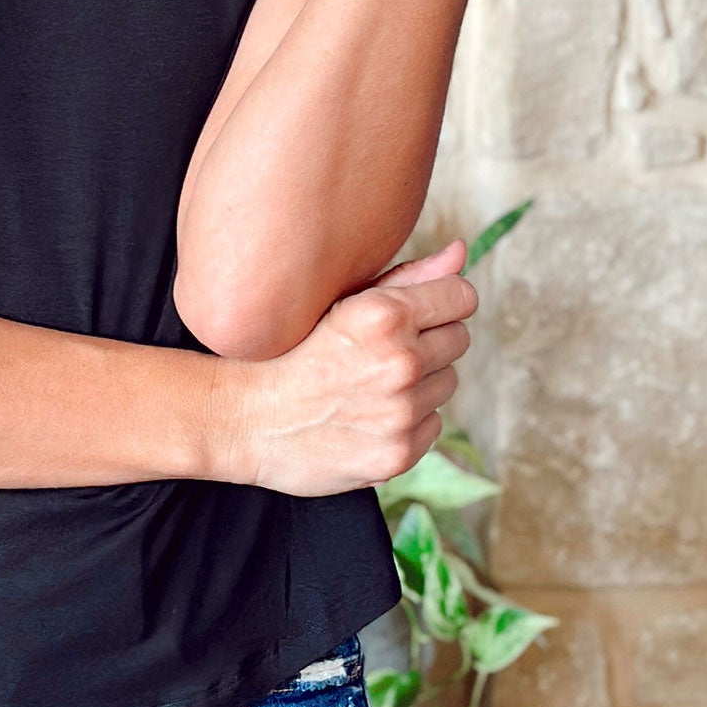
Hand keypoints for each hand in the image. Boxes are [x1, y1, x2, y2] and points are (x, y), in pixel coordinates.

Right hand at [230, 238, 476, 496]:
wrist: (245, 418)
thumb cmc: (290, 352)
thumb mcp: (341, 302)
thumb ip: (409, 276)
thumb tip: (461, 252)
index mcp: (384, 315)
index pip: (461, 296)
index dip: (441, 301)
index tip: (417, 311)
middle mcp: (399, 363)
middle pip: (458, 340)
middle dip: (428, 340)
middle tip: (381, 350)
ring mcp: (400, 413)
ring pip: (446, 384)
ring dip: (419, 382)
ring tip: (370, 383)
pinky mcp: (398, 454)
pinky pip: (432, 425)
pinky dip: (409, 421)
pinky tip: (368, 415)